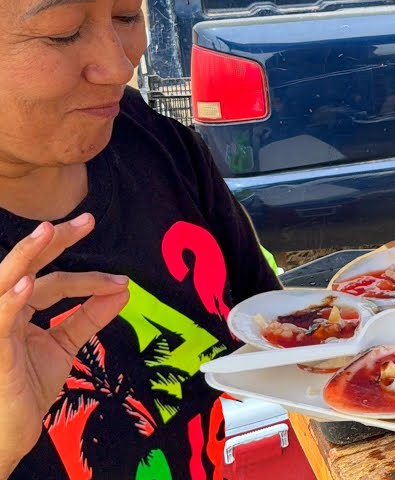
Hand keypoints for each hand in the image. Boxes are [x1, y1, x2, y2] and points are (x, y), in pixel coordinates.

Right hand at [0, 215, 128, 473]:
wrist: (5, 432)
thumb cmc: (24, 390)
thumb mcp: (62, 347)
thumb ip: (89, 318)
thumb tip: (123, 290)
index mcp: (17, 309)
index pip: (53, 282)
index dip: (88, 279)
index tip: (121, 281)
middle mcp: (1, 311)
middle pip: (27, 267)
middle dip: (54, 242)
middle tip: (86, 221)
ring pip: (5, 282)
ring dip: (26, 256)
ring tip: (48, 231)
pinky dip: (11, 301)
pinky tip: (27, 285)